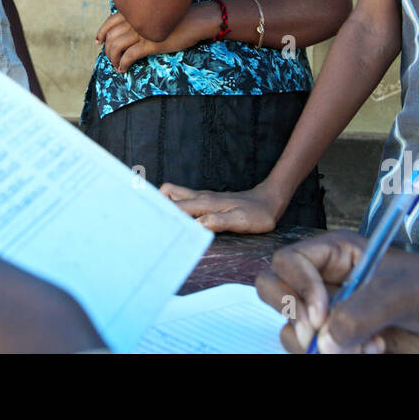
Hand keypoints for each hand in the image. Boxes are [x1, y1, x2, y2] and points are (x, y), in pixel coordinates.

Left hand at [96, 6, 210, 72]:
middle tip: (110, 59)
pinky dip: (123, 64)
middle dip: (107, 50)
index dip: (101, 32)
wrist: (196, 20)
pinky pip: (129, 56)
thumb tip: (130, 28)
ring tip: (117, 66)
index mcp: (135, 11)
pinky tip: (124, 69)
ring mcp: (142, 32)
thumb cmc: (178, 17)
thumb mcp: (156, 12)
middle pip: (110, 37)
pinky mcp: (151, 44)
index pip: (110, 21)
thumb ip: (142, 17)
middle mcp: (135, 20)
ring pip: (116, 47)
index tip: (99, 41)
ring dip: (113, 59)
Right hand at [160, 182, 283, 232]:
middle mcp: (200, 198)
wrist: (269, 201)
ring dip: (164, 204)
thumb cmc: (258, 214)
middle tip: (148, 224)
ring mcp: (202, 197)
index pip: (176, 208)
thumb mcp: (241, 221)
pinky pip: (183, 199)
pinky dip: (174, 205)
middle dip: (156, 206)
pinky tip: (177, 220)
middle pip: (167, 195)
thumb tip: (196, 226)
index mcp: (206, 203)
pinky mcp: (207, 201)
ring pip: (173, 194)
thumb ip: (218, 221)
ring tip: (159, 222)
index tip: (150, 225)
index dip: (162, 215)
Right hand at [255, 230, 418, 352]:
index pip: (288, 262)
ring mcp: (335, 314)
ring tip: (366, 346)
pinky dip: (335, 357)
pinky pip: (317, 352)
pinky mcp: (345, 343)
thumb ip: (357, 312)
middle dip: (294, 314)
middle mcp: (329, 281)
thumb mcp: (400, 293)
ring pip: (292, 329)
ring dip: (321, 345)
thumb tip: (322, 342)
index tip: (320, 313)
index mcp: (337, 253)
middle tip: (320, 330)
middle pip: (275, 291)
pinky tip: (375, 351)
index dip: (297, 287)